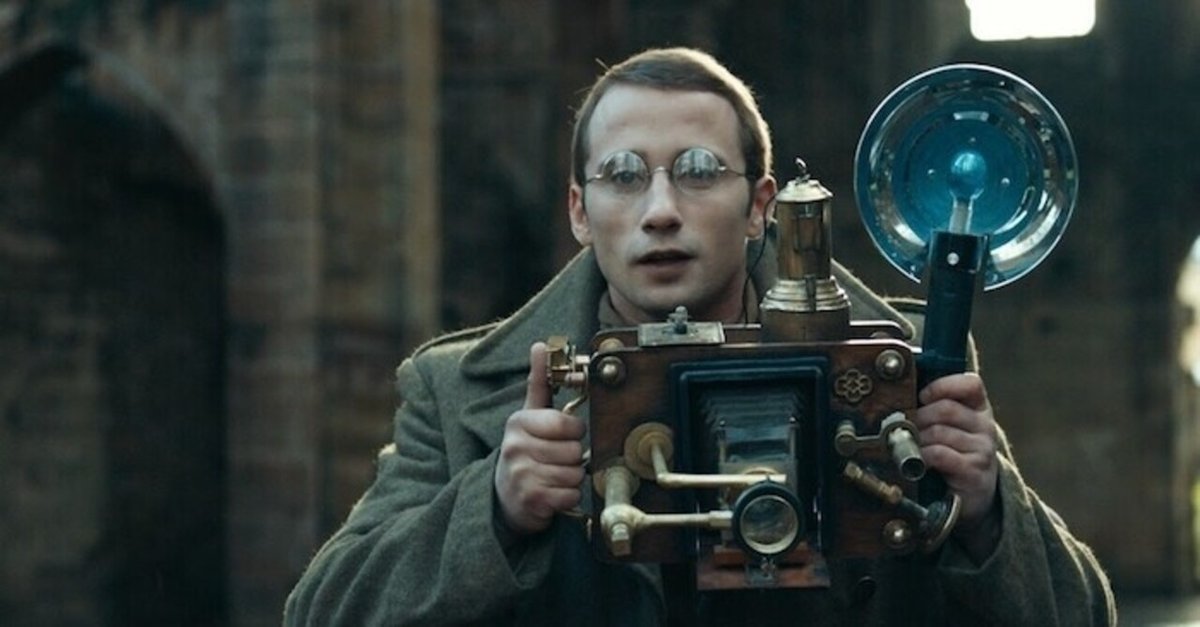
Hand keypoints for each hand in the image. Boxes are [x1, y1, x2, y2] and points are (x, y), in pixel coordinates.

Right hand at [494, 342, 587, 535]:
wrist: (503, 496)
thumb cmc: (524, 451)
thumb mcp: (528, 415)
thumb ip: (538, 381)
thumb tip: (540, 345)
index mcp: (519, 422)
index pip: (566, 424)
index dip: (574, 432)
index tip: (565, 435)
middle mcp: (515, 447)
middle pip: (574, 451)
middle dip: (574, 458)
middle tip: (558, 460)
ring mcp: (520, 475)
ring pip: (574, 474)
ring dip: (571, 478)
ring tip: (554, 476)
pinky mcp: (529, 500)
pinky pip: (570, 496)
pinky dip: (568, 497)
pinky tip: (553, 492)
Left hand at [914, 372, 1000, 557]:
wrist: (971, 496)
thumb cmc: (953, 454)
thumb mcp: (948, 427)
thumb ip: (933, 408)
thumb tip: (899, 396)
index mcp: (979, 408)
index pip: (971, 384)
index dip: (943, 386)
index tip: (922, 396)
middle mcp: (985, 426)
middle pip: (946, 409)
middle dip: (919, 416)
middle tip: (906, 427)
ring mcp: (982, 449)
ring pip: (939, 432)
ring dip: (917, 439)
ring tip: (910, 446)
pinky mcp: (974, 471)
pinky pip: (940, 454)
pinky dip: (922, 456)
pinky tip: (918, 461)